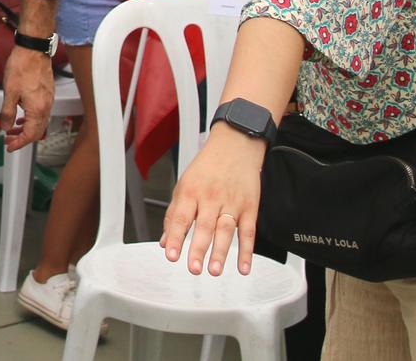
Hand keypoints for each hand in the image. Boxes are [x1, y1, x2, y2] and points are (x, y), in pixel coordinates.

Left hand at [0, 41, 53, 151]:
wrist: (33, 49)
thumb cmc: (22, 66)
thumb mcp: (9, 92)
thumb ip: (7, 112)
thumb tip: (6, 126)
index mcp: (38, 109)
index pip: (30, 135)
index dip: (19, 143)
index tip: (10, 146)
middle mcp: (46, 106)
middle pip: (37, 131)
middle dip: (22, 137)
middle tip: (9, 139)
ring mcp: (48, 99)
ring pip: (39, 122)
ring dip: (27, 128)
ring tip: (13, 128)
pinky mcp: (47, 93)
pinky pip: (41, 112)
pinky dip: (31, 118)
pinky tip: (22, 114)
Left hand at [160, 126, 264, 274]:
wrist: (235, 145)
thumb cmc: (207, 167)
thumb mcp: (184, 184)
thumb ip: (173, 214)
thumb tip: (165, 241)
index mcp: (191, 191)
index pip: (180, 218)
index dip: (175, 237)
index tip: (171, 255)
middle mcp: (211, 197)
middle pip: (204, 226)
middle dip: (198, 249)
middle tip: (194, 268)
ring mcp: (232, 203)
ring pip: (225, 230)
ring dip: (221, 252)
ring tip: (214, 270)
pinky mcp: (250, 207)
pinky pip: (248, 231)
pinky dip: (247, 250)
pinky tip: (244, 266)